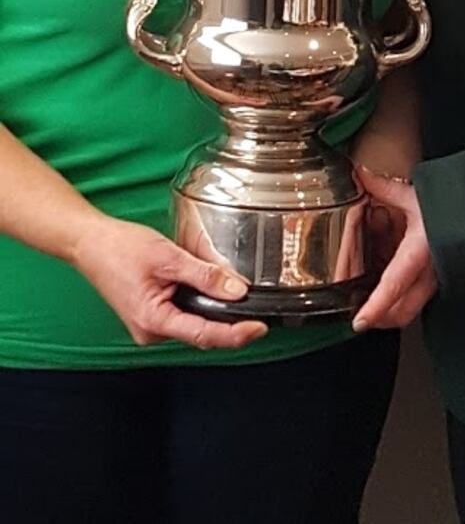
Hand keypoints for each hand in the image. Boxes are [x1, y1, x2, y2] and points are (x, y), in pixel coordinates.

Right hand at [73, 214, 267, 349]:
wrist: (90, 243)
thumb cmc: (120, 248)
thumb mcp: (169, 257)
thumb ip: (205, 274)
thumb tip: (237, 290)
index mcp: (154, 322)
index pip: (205, 336)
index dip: (236, 334)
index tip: (259, 328)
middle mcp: (151, 332)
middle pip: (201, 331)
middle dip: (227, 317)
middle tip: (251, 301)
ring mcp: (149, 326)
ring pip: (192, 321)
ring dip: (211, 306)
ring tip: (224, 283)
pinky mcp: (150, 316)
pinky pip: (182, 314)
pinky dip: (197, 301)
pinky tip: (202, 284)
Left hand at [352, 166, 437, 329]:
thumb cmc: (454, 202)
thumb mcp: (416, 194)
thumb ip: (384, 188)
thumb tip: (361, 175)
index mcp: (421, 250)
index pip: (394, 285)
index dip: (375, 307)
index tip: (359, 321)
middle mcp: (432, 271)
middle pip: (402, 311)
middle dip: (379, 319)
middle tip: (359, 317)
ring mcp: (439, 278)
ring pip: (411, 308)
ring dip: (390, 310)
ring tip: (372, 300)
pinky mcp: (443, 279)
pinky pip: (419, 296)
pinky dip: (402, 296)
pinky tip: (392, 282)